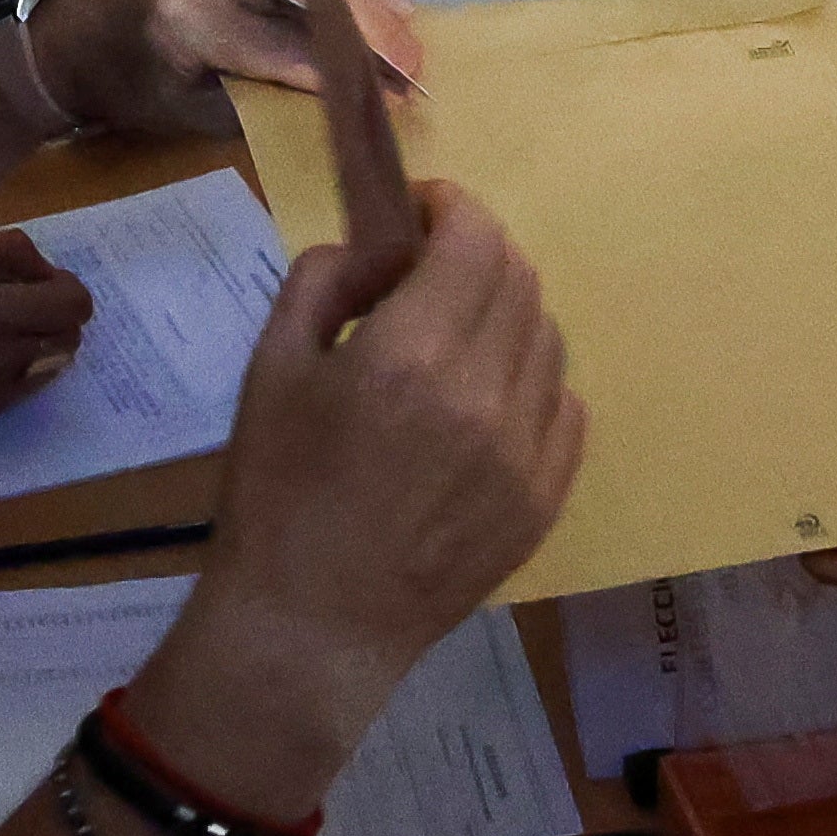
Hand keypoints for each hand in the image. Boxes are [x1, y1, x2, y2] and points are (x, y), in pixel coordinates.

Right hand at [0, 229, 93, 431]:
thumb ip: (10, 255)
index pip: (72, 304)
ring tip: (1, 331)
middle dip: (56, 316)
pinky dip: (18, 369)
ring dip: (41, 343)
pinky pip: (27, 388)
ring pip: (54, 363)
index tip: (43, 283)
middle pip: (70, 335)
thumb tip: (51, 274)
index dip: (66, 288)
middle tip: (24, 306)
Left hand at [40, 0, 422, 138]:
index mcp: (189, 18)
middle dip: (372, 31)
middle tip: (418, 66)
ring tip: (411, 29)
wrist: (70, 28)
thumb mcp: (190, 112)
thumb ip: (265, 100)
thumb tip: (345, 102)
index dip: (345, 76)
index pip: (287, 48)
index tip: (393, 101)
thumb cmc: (129, 84)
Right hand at [129, 181, 582, 815]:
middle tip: (432, 274)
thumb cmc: (275, 495)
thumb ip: (325, 282)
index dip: (451, 208)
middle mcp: (483, 395)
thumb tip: (379, 253)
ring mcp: (524, 453)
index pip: (474, 237)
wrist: (309, 627)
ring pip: (548, 338)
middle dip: (476, 255)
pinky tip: (487, 402)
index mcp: (410, 354)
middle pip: (518, 279)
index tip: (421, 214)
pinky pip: (566, 409)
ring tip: (456, 344)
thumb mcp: (270, 367)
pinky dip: (532, 384)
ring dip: (506, 317)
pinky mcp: (544, 502)